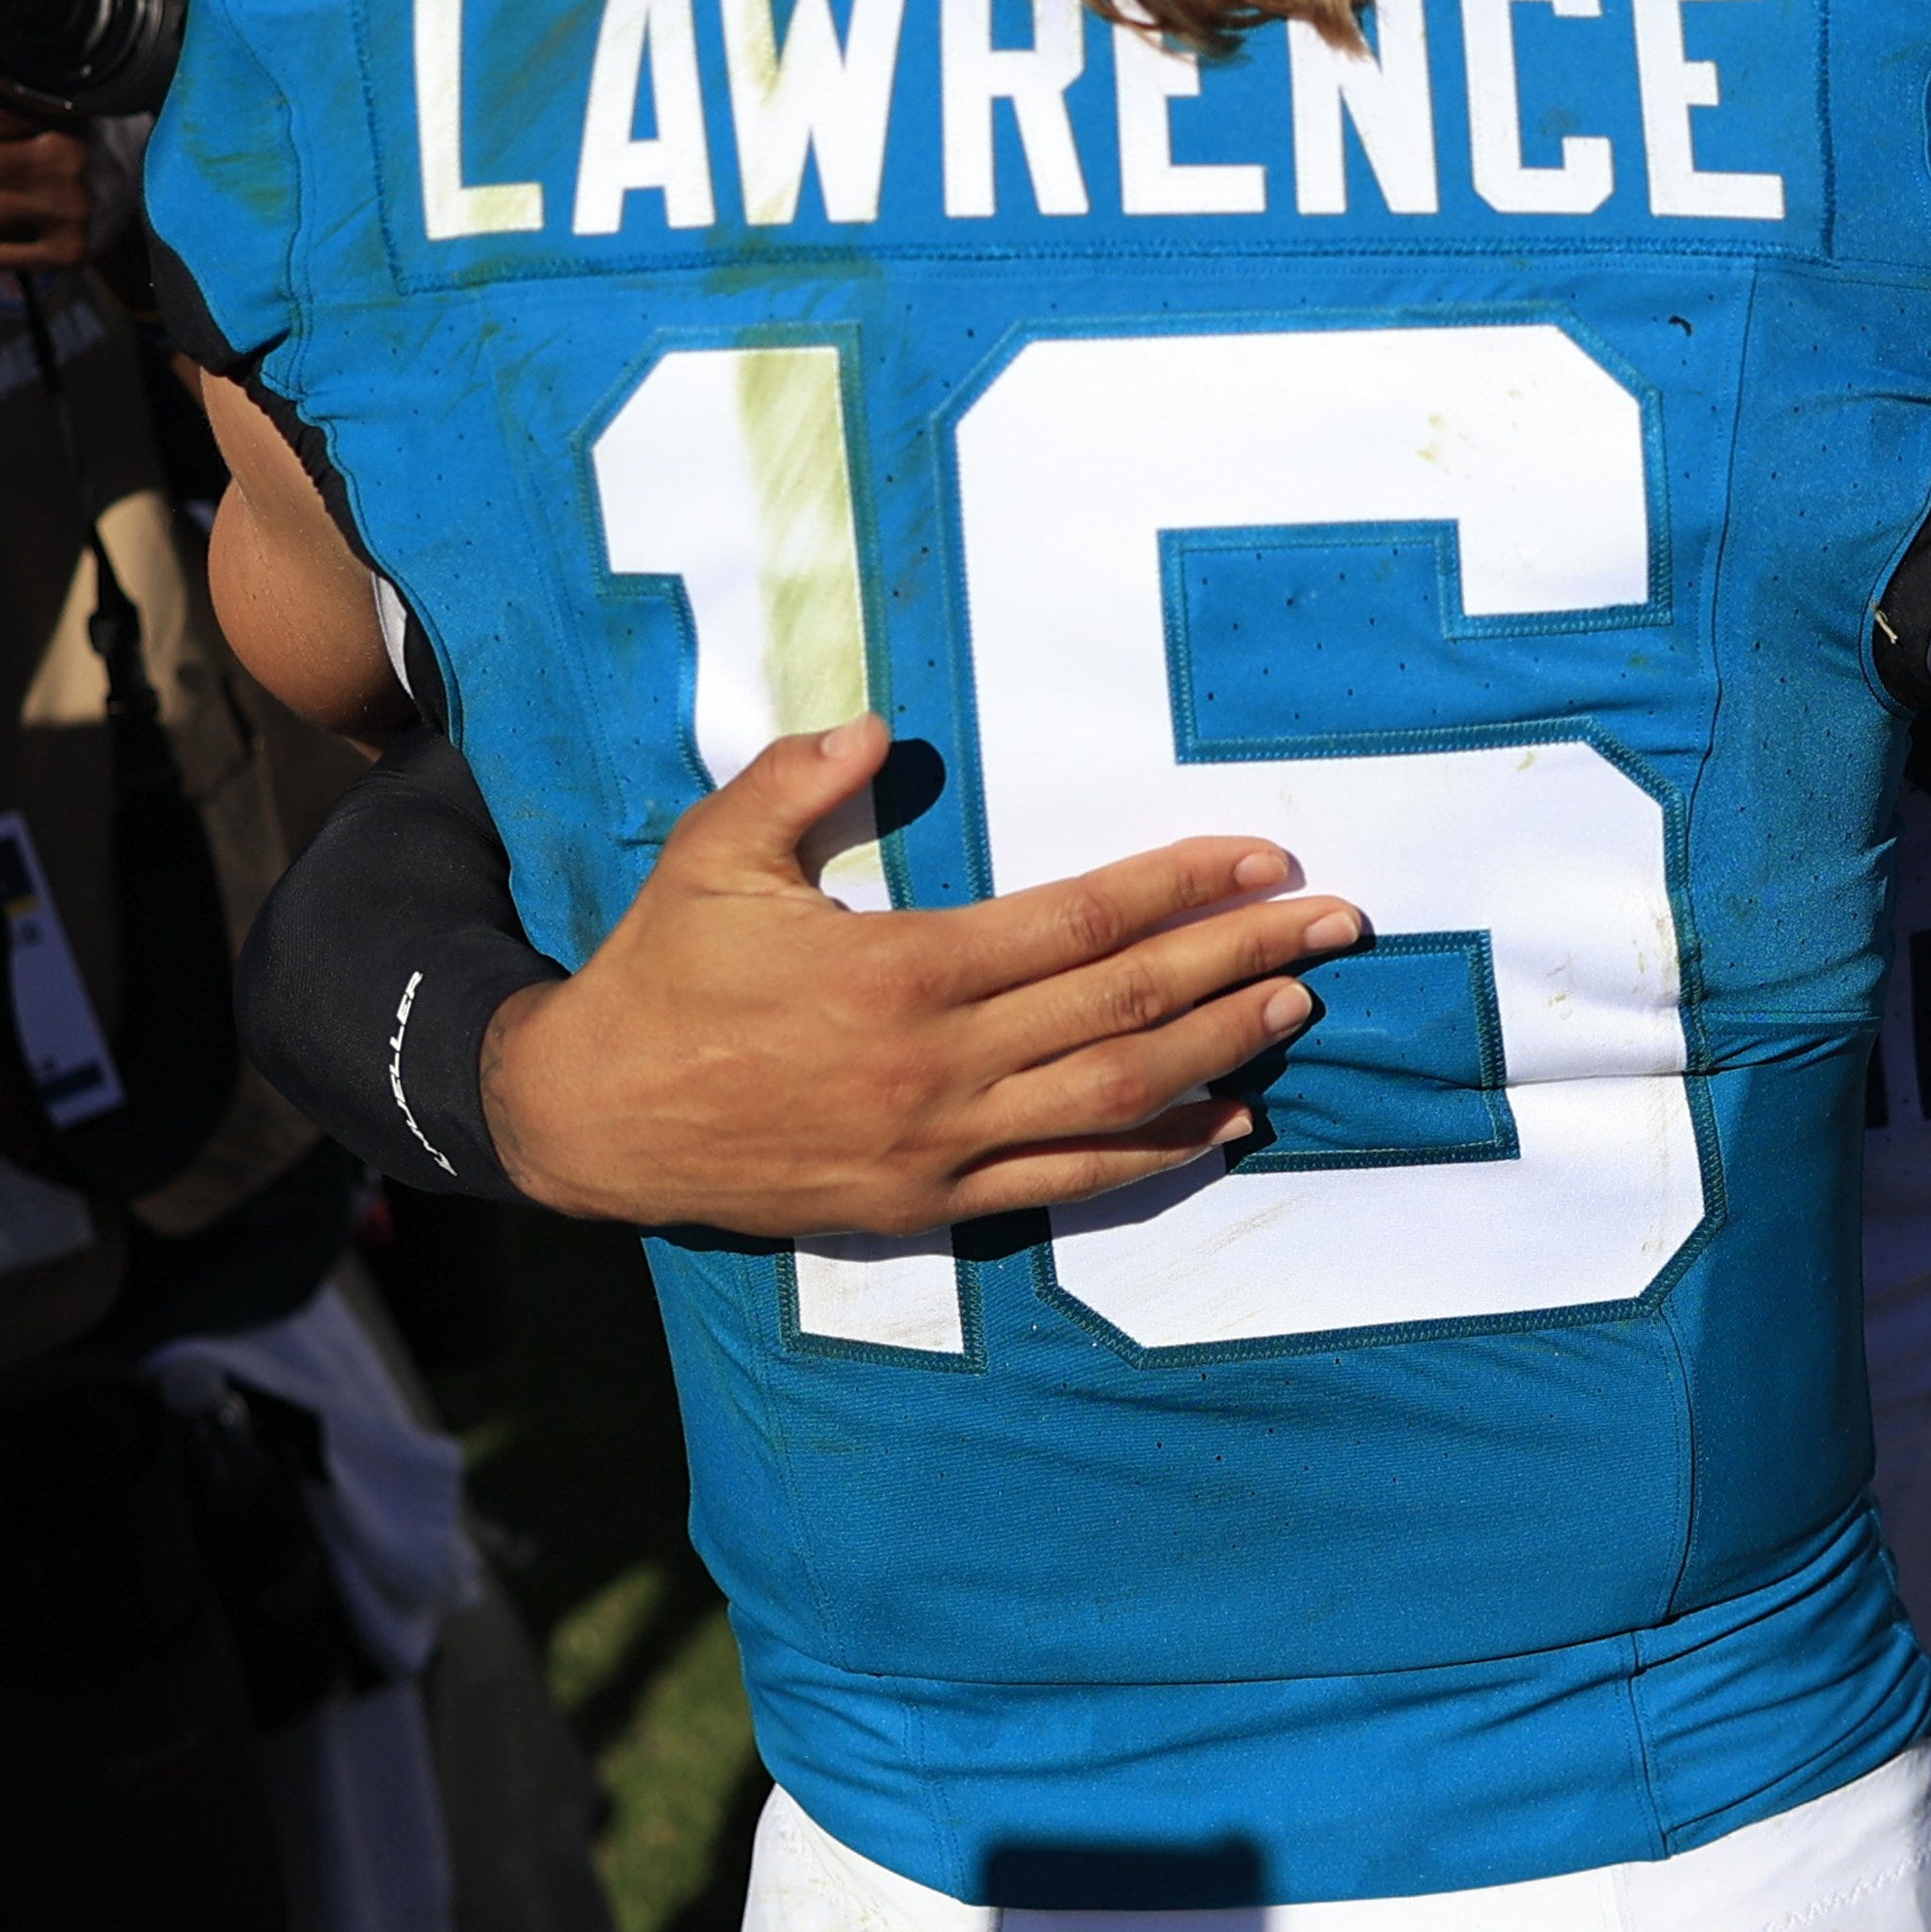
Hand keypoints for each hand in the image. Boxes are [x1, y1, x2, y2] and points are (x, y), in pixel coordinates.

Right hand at [478, 714, 1367, 1235]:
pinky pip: (1070, 1179)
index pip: (1084, 921)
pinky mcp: (929, 1204)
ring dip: (1223, 1048)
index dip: (1186, 886)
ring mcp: (942, 1144)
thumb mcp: (714, 855)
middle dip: (1245, 958)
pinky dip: (1158, 1150)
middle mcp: (940, 1064)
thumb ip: (800, 783)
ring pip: (1118, 1095)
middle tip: (1338, 925)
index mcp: (903, 968)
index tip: (1265, 858)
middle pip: (1129, 1004)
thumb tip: (882, 727)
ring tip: (1297, 1006)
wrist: (592, 1119)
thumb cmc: (661, 973)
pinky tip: (1225, 1117)